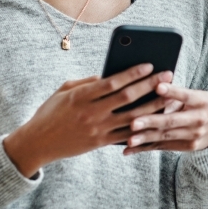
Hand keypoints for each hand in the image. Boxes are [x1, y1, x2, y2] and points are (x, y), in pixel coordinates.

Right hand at [3, 64, 173, 177]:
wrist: (37, 143)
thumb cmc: (51, 112)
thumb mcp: (64, 91)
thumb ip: (88, 82)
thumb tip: (111, 75)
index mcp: (81, 96)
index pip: (112, 82)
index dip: (132, 73)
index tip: (149, 65)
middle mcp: (91, 113)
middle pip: (127, 98)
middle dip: (150, 85)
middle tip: (168, 75)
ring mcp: (97, 130)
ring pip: (132, 117)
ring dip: (154, 106)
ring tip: (170, 96)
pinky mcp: (100, 143)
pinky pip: (126, 135)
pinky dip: (143, 127)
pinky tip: (157, 118)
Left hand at [122, 84, 207, 154]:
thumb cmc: (202, 105)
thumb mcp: (196, 95)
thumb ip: (177, 94)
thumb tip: (154, 85)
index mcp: (201, 101)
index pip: (186, 96)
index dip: (172, 91)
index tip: (157, 87)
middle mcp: (199, 119)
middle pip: (173, 120)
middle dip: (152, 122)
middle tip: (134, 123)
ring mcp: (194, 135)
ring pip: (166, 136)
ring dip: (146, 138)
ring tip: (130, 140)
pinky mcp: (188, 147)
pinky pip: (164, 147)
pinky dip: (145, 148)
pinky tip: (130, 149)